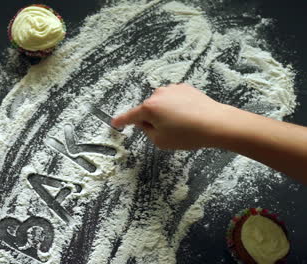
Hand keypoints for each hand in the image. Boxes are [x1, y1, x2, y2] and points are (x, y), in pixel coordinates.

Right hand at [112, 83, 231, 149]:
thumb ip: (147, 131)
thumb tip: (145, 123)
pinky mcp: (185, 88)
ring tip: (182, 125)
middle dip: (152, 120)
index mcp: (149, 108)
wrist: (216, 123)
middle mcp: (158, 94)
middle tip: (167, 133)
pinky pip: (174, 99)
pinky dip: (176, 107)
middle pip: (147, 109)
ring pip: (161, 104)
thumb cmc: (188, 134)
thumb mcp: (160, 141)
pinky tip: (188, 116)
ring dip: (165, 113)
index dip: (122, 121)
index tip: (115, 123)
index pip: (130, 116)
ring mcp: (172, 89)